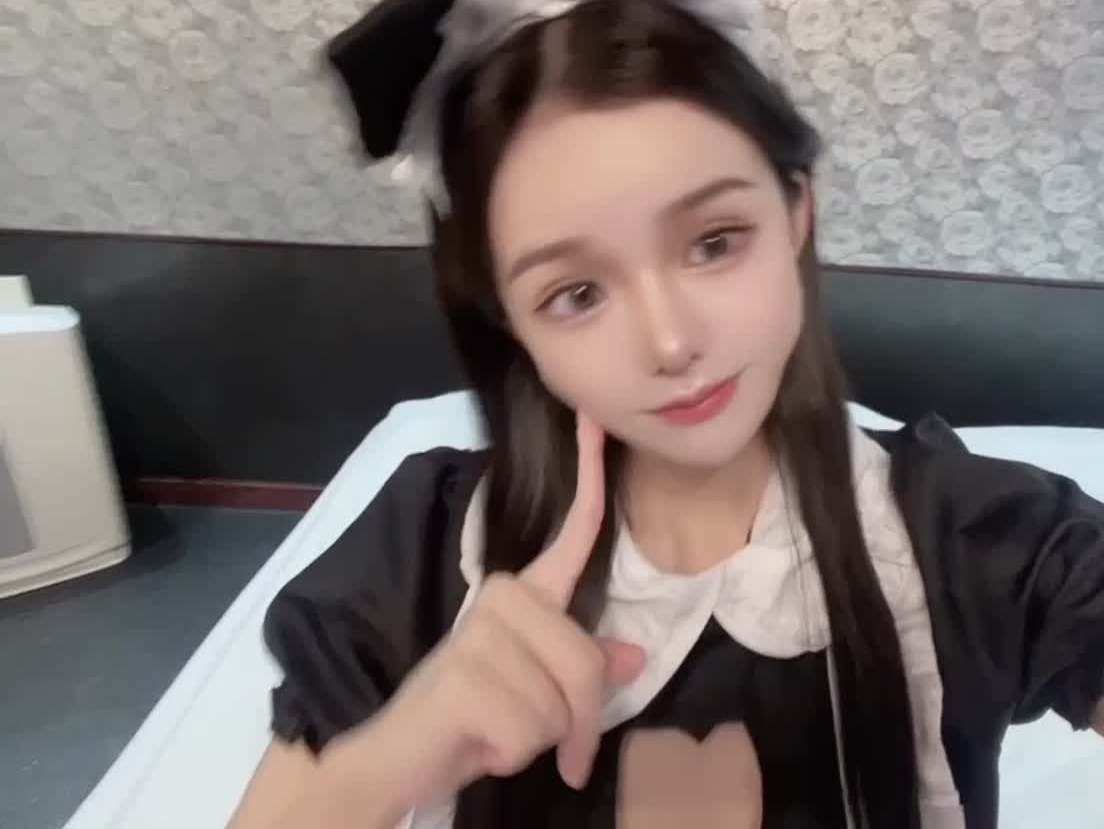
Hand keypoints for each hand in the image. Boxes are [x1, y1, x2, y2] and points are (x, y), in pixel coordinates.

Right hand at [351, 413, 643, 813]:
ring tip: (494, 734)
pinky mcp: (466, 677)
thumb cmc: (471, 722)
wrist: (394, 759)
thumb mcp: (537, 695)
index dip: (589, 475)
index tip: (592, 418)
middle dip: (576, 722)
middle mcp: (503, 597)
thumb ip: (584, 669)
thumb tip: (635, 657)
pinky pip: (532, 733)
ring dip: (541, 742)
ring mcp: (481, 632)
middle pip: (588, 665)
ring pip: (563, 705)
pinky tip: (478, 744)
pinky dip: (512, 756)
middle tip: (544, 744)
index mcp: (523, 594)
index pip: (571, 535)